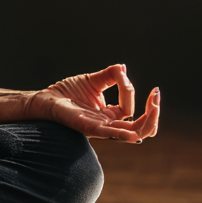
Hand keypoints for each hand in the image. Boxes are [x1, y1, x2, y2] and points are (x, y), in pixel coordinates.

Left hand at [24, 64, 159, 142]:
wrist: (45, 98)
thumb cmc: (67, 92)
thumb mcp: (93, 81)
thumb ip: (110, 75)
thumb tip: (124, 67)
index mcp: (109, 116)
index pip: (130, 109)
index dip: (130, 91)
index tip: (121, 74)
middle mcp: (108, 124)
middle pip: (141, 128)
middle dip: (154, 114)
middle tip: (156, 96)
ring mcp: (99, 128)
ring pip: (132, 134)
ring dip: (147, 122)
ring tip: (155, 107)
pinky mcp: (87, 127)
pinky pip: (108, 134)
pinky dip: (122, 135)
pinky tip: (133, 133)